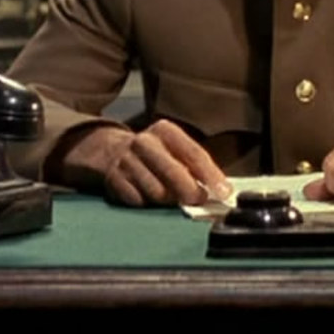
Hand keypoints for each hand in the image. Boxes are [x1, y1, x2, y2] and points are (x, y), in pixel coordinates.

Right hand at [56, 120, 231, 207]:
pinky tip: (148, 195)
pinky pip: (138, 201)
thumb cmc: (154, 153)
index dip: (211, 175)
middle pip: (174, 173)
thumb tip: (218, 189)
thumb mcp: (173, 147)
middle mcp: (145, 142)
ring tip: (170, 196)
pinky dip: (147, 203)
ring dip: (168, 201)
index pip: (194, 153)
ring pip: (157, 192)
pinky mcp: (114, 180)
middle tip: (199, 201)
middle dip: (191, 192)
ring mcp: (127, 161)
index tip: (224, 192)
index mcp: (165, 131)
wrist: (109, 150)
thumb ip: (194, 164)